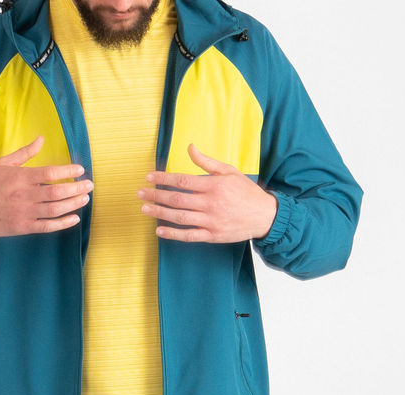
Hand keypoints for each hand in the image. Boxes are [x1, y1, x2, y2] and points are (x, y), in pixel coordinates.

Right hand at [0, 135, 92, 236]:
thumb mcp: (2, 163)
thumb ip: (24, 153)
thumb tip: (41, 139)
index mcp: (20, 177)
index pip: (50, 173)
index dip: (67, 171)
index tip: (80, 169)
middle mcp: (24, 195)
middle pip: (57, 192)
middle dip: (76, 188)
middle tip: (90, 185)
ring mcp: (24, 213)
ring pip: (55, 209)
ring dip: (73, 204)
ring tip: (85, 198)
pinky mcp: (23, 227)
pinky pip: (47, 226)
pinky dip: (63, 223)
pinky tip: (74, 218)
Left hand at [137, 142, 277, 242]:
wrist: (264, 216)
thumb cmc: (245, 191)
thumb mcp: (229, 171)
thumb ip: (207, 162)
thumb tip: (189, 147)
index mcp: (213, 185)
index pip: (182, 181)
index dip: (163, 178)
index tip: (149, 177)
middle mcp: (210, 203)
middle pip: (177, 199)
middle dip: (156, 196)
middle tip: (140, 194)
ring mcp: (211, 221)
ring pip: (180, 217)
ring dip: (160, 214)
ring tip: (145, 210)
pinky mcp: (213, 236)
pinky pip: (189, 236)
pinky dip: (173, 234)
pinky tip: (160, 231)